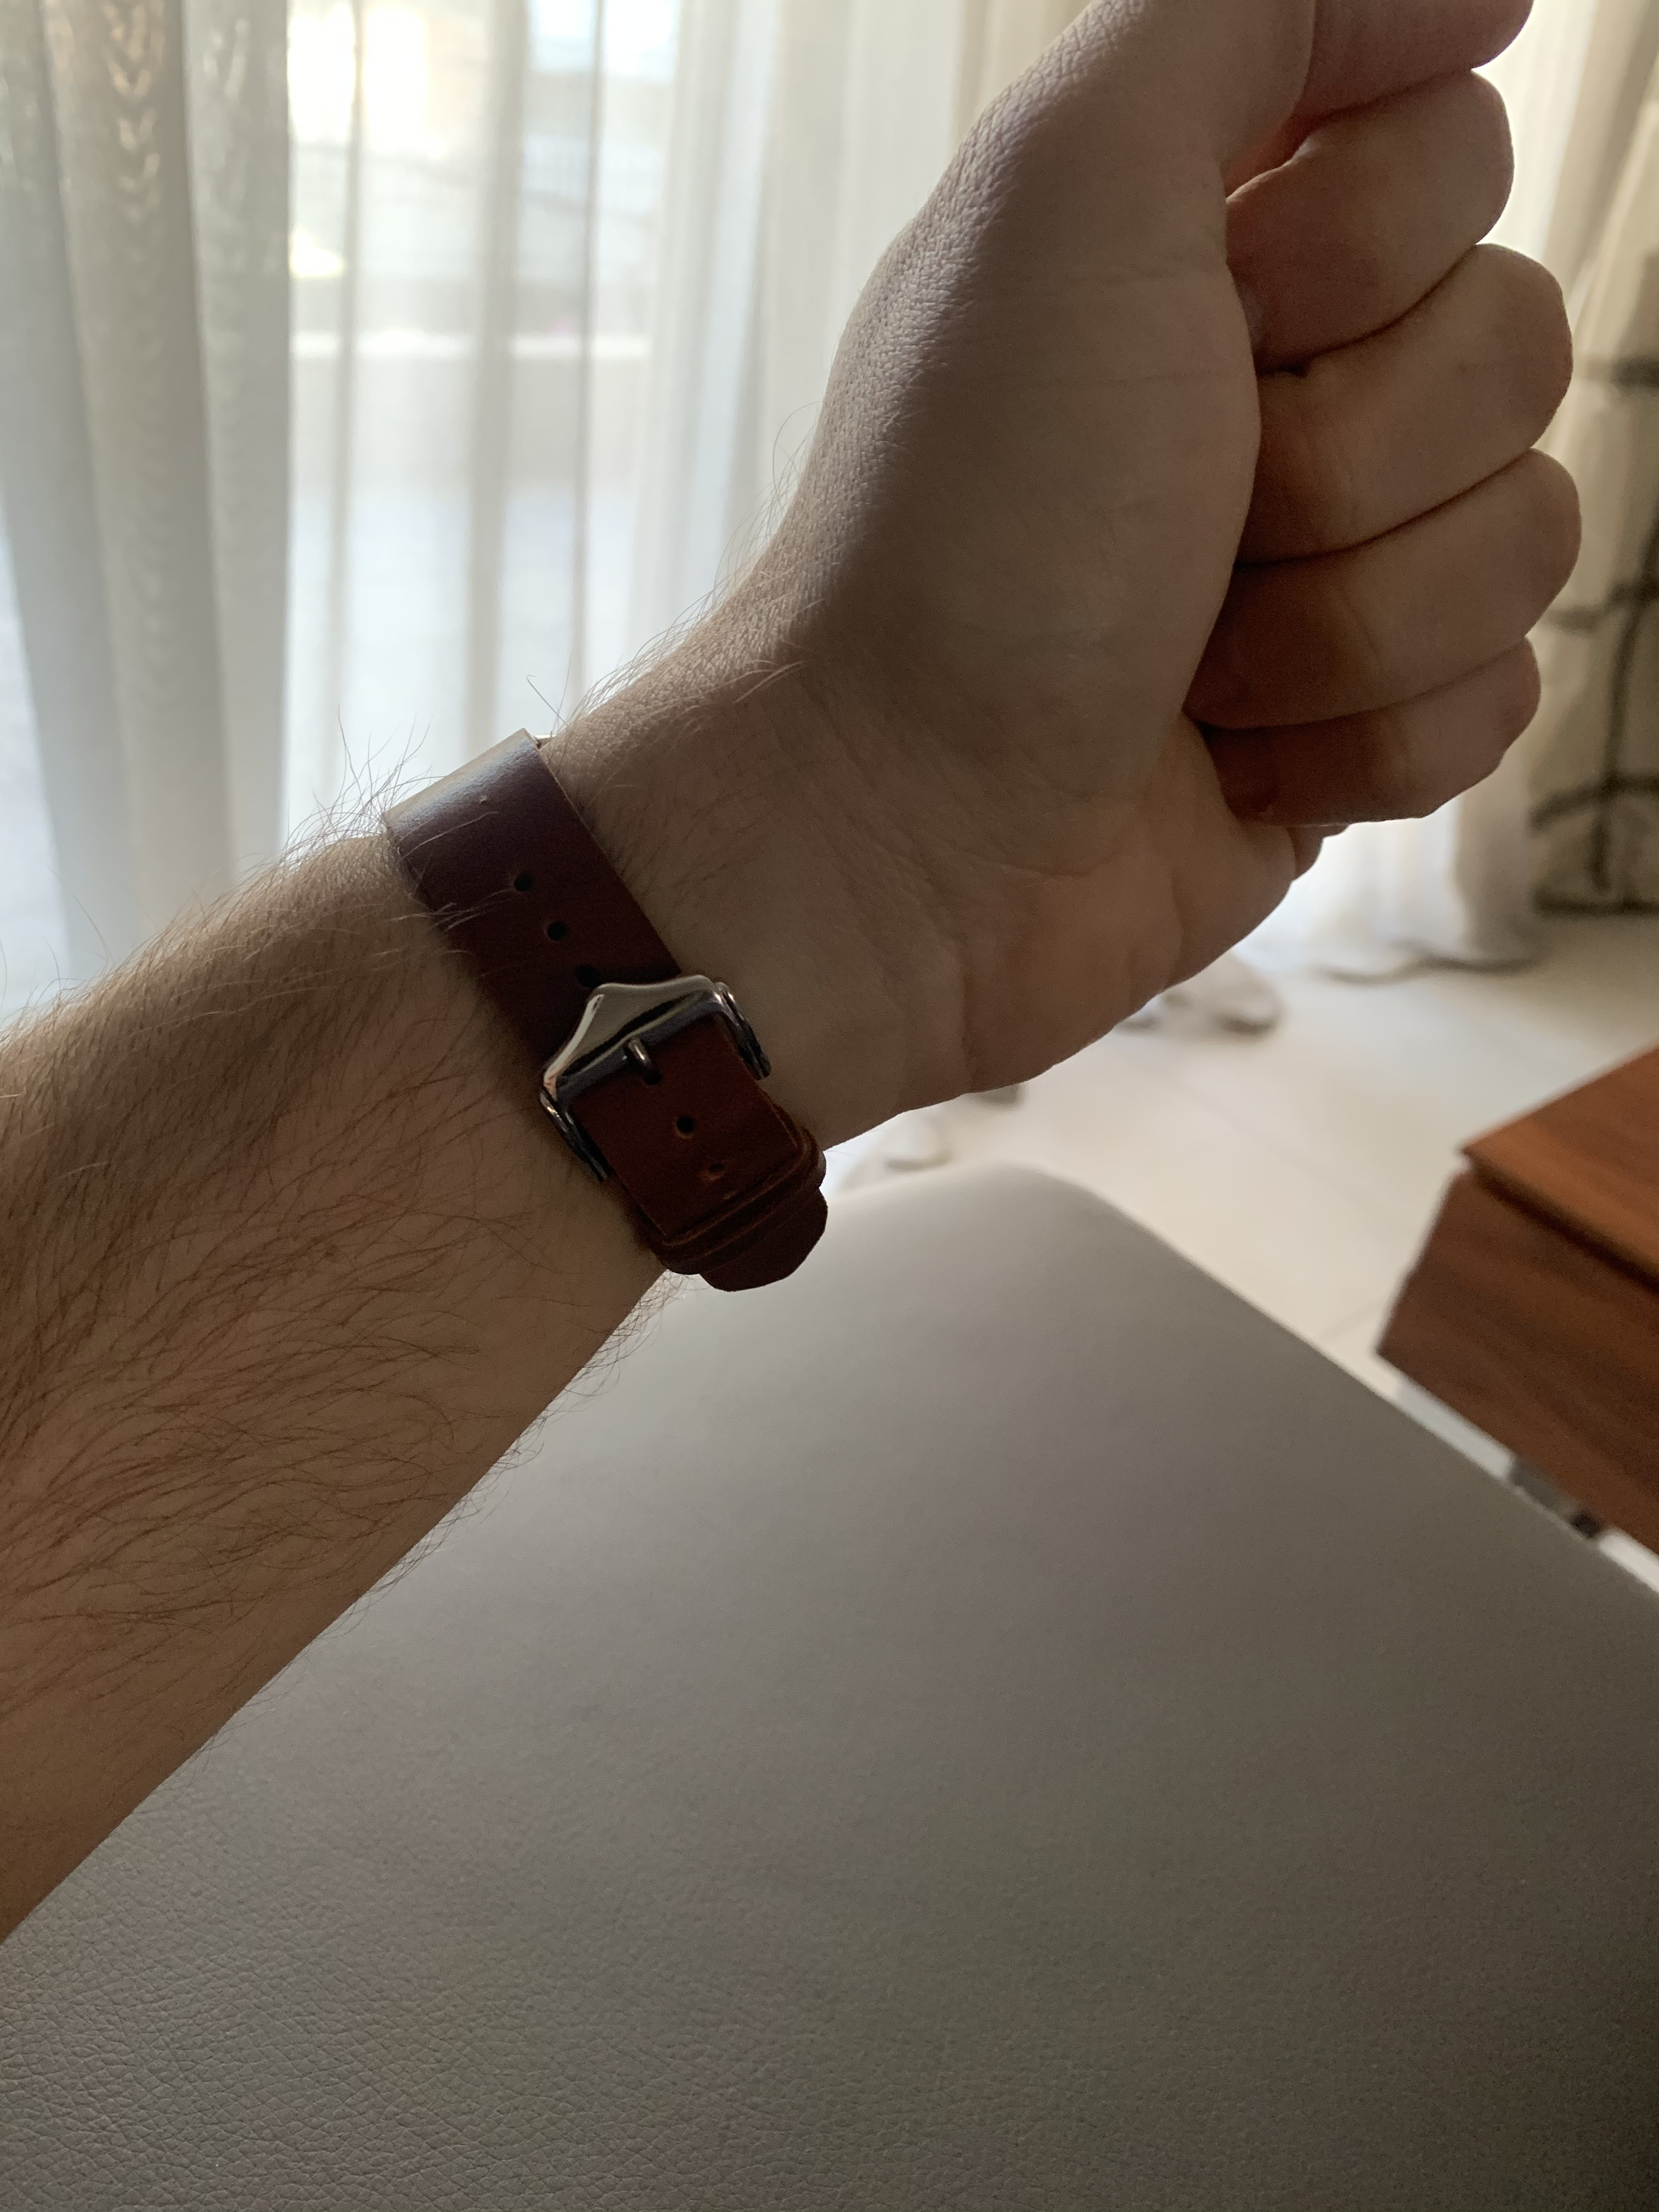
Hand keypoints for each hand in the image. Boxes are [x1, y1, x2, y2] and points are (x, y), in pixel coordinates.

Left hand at [560, 0, 1576, 1142]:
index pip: (1457, 158)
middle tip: (1189, 521)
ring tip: (1190, 658)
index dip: (1356, 252)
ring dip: (1347, 619)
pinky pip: (1496, 701)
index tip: (1210, 321)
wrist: (906, 828)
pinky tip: (1234, 756)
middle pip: (1517, 348)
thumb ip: (1262, 7)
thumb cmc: (971, 524)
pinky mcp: (1351, 731)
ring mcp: (1328, 571)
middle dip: (1347, 456)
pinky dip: (1365, 741)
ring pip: (1526, 539)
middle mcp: (1285, 392)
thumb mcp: (1072, 183)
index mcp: (1219, 244)